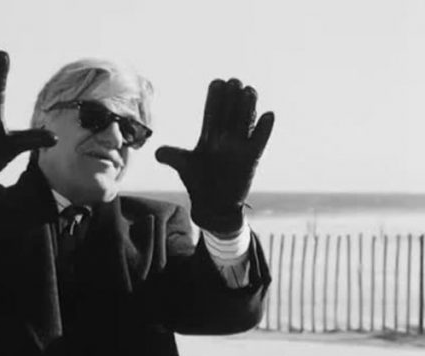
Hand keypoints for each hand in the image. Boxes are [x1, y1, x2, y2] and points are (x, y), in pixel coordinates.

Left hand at [155, 78, 274, 232]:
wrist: (212, 204)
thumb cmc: (198, 181)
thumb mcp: (183, 166)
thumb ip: (172, 156)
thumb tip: (157, 153)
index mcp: (209, 135)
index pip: (212, 112)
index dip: (215, 98)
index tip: (217, 83)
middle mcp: (226, 137)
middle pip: (230, 113)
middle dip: (232, 98)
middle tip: (234, 81)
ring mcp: (239, 146)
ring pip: (246, 122)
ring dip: (248, 107)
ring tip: (249, 91)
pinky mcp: (252, 158)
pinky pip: (260, 141)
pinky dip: (264, 130)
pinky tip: (269, 115)